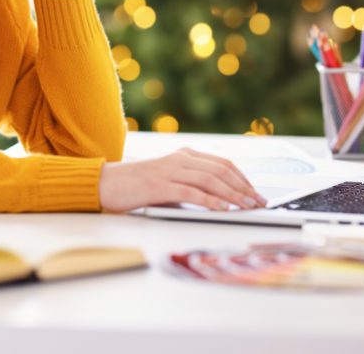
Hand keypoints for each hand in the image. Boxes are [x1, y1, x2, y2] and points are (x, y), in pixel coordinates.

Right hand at [98, 148, 266, 212]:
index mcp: (184, 155)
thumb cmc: (138, 187)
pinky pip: (190, 191)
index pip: (222, 164)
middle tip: (258, 202)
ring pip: (209, 179)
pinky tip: (221, 208)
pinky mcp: (159, 185)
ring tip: (246, 206)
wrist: (105, 184)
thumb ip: (192, 186)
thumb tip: (222, 201)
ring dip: (232, 194)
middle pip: (220, 170)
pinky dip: (209, 200)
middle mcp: (179, 159)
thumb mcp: (170, 182)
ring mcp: (169, 170)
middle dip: (243, 187)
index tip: (256, 193)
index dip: (242, 178)